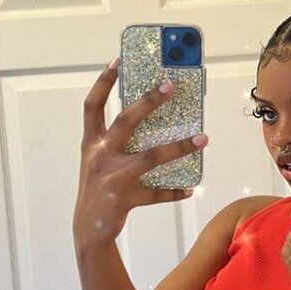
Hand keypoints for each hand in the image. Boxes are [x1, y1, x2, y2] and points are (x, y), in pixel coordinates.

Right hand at [72, 60, 207, 244]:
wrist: (87, 228)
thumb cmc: (99, 186)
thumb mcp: (99, 160)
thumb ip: (116, 141)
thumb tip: (154, 120)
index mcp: (91, 143)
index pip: (92, 106)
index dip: (103, 83)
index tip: (118, 61)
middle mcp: (99, 156)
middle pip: (125, 121)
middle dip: (148, 101)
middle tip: (170, 85)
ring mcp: (111, 178)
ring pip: (150, 157)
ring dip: (179, 147)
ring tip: (203, 138)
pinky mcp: (123, 199)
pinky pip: (156, 193)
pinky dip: (174, 191)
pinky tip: (189, 188)